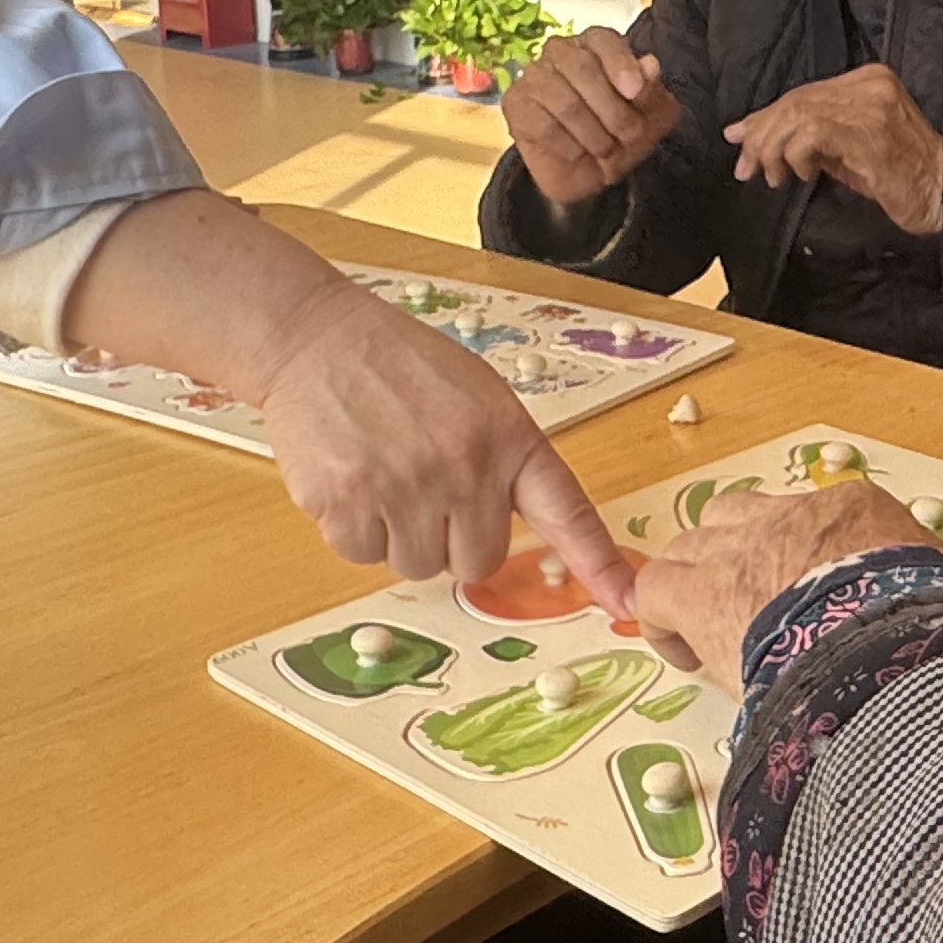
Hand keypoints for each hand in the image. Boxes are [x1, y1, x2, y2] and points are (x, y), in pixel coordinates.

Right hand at [250, 277, 640, 606]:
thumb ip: (503, 459)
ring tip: (384, 471)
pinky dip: (354, 528)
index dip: (598, 563)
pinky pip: (362, 556)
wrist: (315, 338)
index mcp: (507, 436)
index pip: (565, 511)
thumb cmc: (400, 366)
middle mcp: (463, 466)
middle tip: (424, 486)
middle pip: (476, 563)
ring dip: (399, 534)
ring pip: (416, 566)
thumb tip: (511, 530)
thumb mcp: (477, 396)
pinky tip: (350, 475)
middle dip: (451, 538)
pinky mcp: (345, 503)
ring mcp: (403, 487)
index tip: (627, 603)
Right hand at [506, 26, 682, 211]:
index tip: (634, 91)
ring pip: (566, 103)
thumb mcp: (651, 115)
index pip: (603, 39)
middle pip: (583, 69)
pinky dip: (570, 147)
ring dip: (595, 135)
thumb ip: (653, 91)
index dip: (620, 63)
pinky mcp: (516, 104)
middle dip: (614, 111)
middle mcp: (561, 52)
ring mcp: (534, 76)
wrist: (590, 173)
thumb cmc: (621, 133)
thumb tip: (649, 65)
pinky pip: (544, 127)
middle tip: (630, 136)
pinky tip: (577, 152)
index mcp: (595, 44)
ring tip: (605, 149)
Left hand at [636, 476, 934, 674]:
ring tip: (710, 631)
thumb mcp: (939, 587)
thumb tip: (939, 615)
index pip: (805, 518)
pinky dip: (662, 620)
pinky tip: (684, 653)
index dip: (792, 555)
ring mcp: (738, 550)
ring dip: (695, 583)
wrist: (888, 643)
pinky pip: (656, 590)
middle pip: (735, 517)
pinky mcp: (700, 593)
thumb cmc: (924, 622)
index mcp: (851, 510)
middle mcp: (787, 516)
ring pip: (690, 546)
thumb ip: (920, 586)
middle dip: (733, 555)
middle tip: (746, 604)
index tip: (798, 593)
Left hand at [724, 65, 942, 235]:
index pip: (802, 93)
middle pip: (796, 100)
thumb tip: (749, 135)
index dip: (765, 117)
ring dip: (774, 148)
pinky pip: (813, 133)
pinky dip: (795, 154)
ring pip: (798, 114)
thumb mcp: (847, 149)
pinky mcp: (870, 132)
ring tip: (773, 176)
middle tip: (747, 167)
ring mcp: (871, 105)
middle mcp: (868, 84)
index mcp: (866, 79)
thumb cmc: (899, 176)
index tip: (740, 141)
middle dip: (762, 135)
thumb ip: (806, 136)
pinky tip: (800, 174)